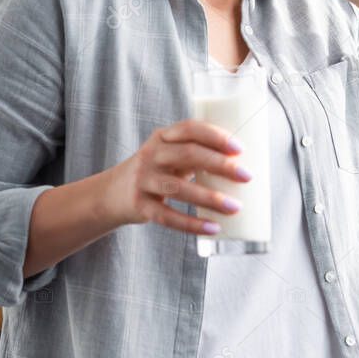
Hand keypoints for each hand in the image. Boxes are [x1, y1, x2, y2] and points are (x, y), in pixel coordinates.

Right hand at [102, 119, 251, 234]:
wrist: (112, 194)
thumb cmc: (155, 172)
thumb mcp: (168, 155)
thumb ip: (195, 154)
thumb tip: (241, 165)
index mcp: (162, 137)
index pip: (189, 129)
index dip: (215, 136)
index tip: (239, 148)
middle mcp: (151, 155)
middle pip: (188, 154)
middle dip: (220, 165)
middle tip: (246, 176)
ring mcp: (144, 180)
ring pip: (179, 188)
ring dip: (210, 198)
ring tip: (235, 207)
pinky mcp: (140, 206)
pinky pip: (169, 216)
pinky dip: (192, 224)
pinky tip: (213, 228)